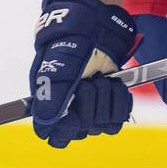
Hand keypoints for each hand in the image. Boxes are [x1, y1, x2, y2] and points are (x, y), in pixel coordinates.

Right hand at [29, 0, 141, 148]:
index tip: (73, 114)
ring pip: (105, 125)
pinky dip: (120, 98)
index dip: (67, 129)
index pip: (58, 139)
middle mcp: (73, 112)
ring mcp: (94, 108)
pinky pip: (121, 117)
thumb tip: (45, 126)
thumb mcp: (57, 68)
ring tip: (101, 77)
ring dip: (106, 97)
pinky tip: (115, 82)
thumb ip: (50, 98)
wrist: (95, 28)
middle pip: (86, 130)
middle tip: (88, 80)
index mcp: (52, 107)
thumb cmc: (70, 46)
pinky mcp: (113, 103)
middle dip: (90, 102)